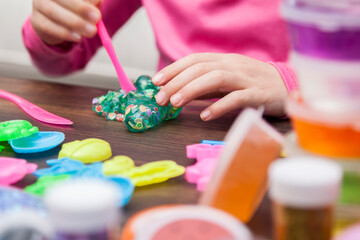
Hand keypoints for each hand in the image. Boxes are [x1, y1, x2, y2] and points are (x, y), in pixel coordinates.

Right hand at [31, 0, 102, 44]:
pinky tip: (78, 37)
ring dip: (74, 22)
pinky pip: (49, 27)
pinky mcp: (36, 21)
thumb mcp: (86, 4)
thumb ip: (92, 2)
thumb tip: (97, 1)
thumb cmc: (75, 10)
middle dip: (80, 8)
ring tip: (91, 31)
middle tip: (97, 18)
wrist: (57, 26)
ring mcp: (38, 5)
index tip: (97, 4)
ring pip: (52, 11)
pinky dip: (65, 33)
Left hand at [152, 53, 287, 120]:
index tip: (156, 81)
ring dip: (192, 89)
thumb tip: (180, 90)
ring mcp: (245, 79)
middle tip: (161, 98)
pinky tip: (205, 115)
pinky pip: (237, 98)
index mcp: (224, 60)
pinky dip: (219, 106)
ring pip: (216, 78)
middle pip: (201, 68)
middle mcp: (233, 65)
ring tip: (175, 103)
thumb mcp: (228, 79)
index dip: (173, 69)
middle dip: (177, 82)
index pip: (194, 60)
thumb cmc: (254, 83)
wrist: (288, 86)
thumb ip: (207, 84)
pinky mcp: (257, 94)